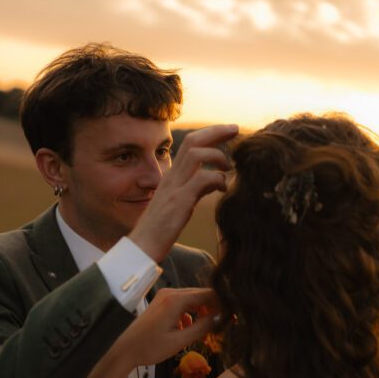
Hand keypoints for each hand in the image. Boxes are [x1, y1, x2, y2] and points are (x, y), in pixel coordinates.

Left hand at [114, 288, 217, 368]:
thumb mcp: (180, 341)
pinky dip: (190, 313)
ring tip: (209, 329)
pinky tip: (189, 328)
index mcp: (176, 300)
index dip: (223, 304)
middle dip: (215, 308)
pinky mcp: (161, 302)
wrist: (124, 349)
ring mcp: (165, 296)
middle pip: (201, 294)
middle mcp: (171, 293)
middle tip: (225, 324)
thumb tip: (222, 317)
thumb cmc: (150, 347)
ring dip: (203, 311)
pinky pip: (183, 303)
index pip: (208, 294)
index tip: (234, 317)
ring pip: (193, 299)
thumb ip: (203, 327)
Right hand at [129, 124, 237, 261]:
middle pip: (192, 141)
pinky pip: (201, 179)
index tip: (228, 131)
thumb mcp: (180, 204)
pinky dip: (217, 178)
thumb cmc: (160, 231)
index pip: (190, 145)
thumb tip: (213, 181)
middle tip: (236, 129)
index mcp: (172, 177)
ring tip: (228, 167)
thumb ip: (194, 189)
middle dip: (216, 131)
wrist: (142, 248)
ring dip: (217, 155)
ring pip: (195, 154)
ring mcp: (174, 188)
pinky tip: (223, 188)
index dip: (210, 134)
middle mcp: (171, 177)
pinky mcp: (179, 202)